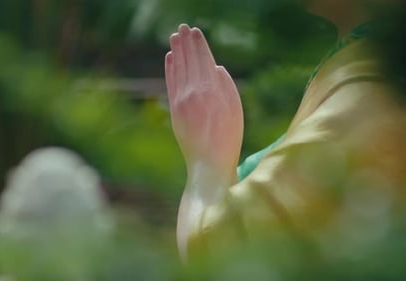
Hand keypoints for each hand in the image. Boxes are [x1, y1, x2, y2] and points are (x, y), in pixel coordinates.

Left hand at [165, 24, 243, 175]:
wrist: (209, 163)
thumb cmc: (229, 138)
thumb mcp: (236, 110)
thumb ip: (227, 86)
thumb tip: (217, 67)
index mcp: (213, 90)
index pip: (204, 60)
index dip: (199, 44)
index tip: (195, 31)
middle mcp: (195, 91)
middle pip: (189, 61)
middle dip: (186, 43)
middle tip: (182, 27)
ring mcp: (182, 100)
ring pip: (178, 69)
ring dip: (176, 51)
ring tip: (174, 37)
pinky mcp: (174, 109)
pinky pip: (171, 83)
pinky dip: (169, 69)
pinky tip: (169, 58)